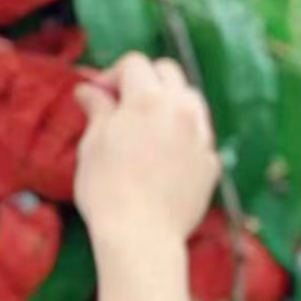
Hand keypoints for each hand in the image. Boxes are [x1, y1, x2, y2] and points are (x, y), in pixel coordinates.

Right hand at [74, 55, 220, 250]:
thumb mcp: (92, 144)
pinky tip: (162, 157)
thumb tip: (89, 89)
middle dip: (144, 80)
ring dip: (168, 103)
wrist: (141, 237)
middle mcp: (182, 109)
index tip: (98, 96)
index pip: (134, 63)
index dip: (112, 74)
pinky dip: (182, 135)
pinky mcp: (211, 162)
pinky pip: (198, 135)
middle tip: (122, 106)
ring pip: (190, 100)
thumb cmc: (106, 190)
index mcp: (148, 99)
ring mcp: (202, 136)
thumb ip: (97, 109)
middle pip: (168, 73)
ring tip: (147, 128)